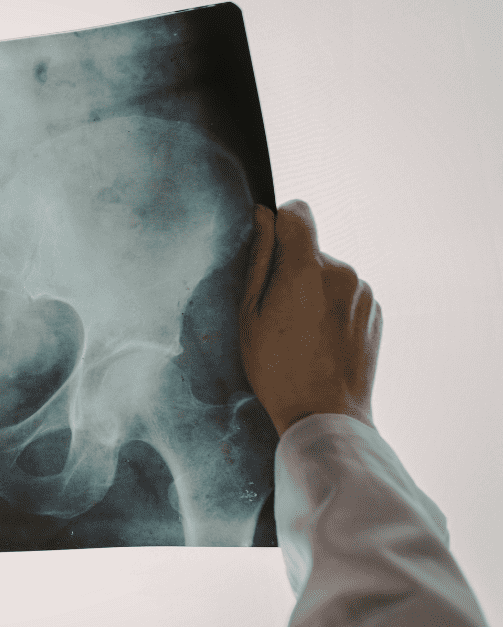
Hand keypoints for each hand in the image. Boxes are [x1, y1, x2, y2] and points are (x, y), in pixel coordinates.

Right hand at [240, 200, 382, 435]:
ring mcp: (364, 291)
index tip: (270, 248)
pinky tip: (321, 340)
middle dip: (293, 269)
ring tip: (301, 332)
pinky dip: (332, 307)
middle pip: (310, 249)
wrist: (324, 414)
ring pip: (329, 273)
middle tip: (278, 313)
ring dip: (314, 290)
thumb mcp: (249, 315)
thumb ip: (258, 260)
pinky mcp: (376, 310)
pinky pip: (347, 294)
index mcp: (306, 268)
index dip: (280, 222)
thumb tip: (263, 217)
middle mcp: (342, 271)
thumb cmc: (277, 369)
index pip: (298, 212)